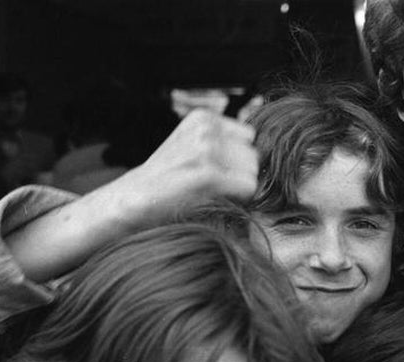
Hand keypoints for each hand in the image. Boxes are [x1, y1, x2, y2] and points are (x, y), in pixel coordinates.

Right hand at [101, 108, 257, 228]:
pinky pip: (249, 188)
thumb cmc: (169, 181)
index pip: (251, 139)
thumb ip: (226, 144)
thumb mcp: (194, 149)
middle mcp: (206, 128)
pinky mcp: (208, 174)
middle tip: (211, 188)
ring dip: (239, 189)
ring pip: (254, 173)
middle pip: (255, 156)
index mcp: (205, 118)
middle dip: (241, 175)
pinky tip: (210, 199)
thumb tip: (272, 149)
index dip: (238, 163)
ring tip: (209, 193)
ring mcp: (206, 149)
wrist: (132, 202)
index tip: (214, 174)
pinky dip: (237, 199)